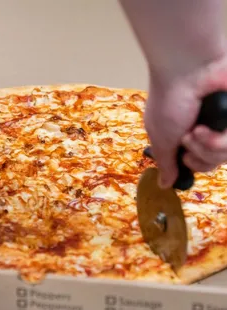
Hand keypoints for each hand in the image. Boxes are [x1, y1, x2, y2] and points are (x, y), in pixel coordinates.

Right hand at [145, 53, 226, 188]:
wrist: (187, 71)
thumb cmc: (168, 103)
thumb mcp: (160, 137)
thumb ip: (165, 163)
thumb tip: (164, 185)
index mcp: (186, 137)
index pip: (196, 164)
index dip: (192, 166)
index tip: (183, 157)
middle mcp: (206, 133)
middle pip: (211, 165)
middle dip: (198, 157)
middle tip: (188, 137)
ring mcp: (222, 126)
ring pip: (223, 158)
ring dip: (206, 148)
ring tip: (197, 129)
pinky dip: (218, 140)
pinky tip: (207, 127)